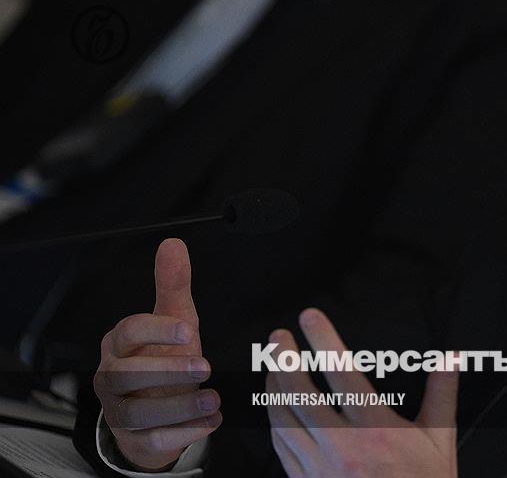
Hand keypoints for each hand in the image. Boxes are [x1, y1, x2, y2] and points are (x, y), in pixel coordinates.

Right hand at [93, 238, 221, 470]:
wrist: (153, 411)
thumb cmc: (161, 358)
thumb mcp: (173, 320)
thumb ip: (173, 285)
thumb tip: (173, 245)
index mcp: (119, 345)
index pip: (127, 332)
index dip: (155, 330)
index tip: (188, 330)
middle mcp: (112, 378)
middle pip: (126, 375)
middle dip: (166, 370)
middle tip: (205, 366)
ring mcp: (119, 411)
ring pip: (136, 413)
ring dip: (178, 406)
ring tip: (213, 399)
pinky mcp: (135, 440)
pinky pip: (153, 440)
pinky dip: (182, 434)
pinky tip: (210, 421)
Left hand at [266, 308, 458, 477]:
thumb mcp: (440, 441)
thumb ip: (441, 395)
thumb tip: (449, 358)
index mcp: (375, 429)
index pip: (340, 372)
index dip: (323, 340)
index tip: (310, 318)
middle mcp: (342, 446)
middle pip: (299, 392)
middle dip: (283, 359)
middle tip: (277, 338)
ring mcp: (320, 467)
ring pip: (282, 419)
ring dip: (273, 388)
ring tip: (271, 366)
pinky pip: (281, 447)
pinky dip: (274, 421)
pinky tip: (275, 408)